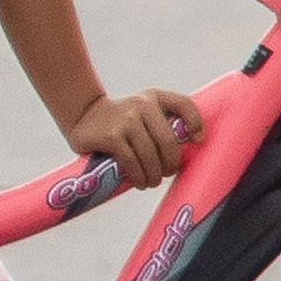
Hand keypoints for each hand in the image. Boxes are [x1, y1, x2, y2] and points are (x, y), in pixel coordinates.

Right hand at [64, 89, 202, 188]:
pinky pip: (132, 162)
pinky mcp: (112, 136)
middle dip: (171, 164)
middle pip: (168, 141)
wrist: (83, 115)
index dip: (196, 123)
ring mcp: (127, 120)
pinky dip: (138, 177)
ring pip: (150, 155)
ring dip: (154, 175)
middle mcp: (143, 105)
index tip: (197, 141)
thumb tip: (187, 151)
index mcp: (155, 98)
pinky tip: (139, 182)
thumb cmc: (121, 120)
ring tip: (152, 182)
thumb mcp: (143, 112)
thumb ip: (162, 124)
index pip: (184, 104)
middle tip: (166, 174)